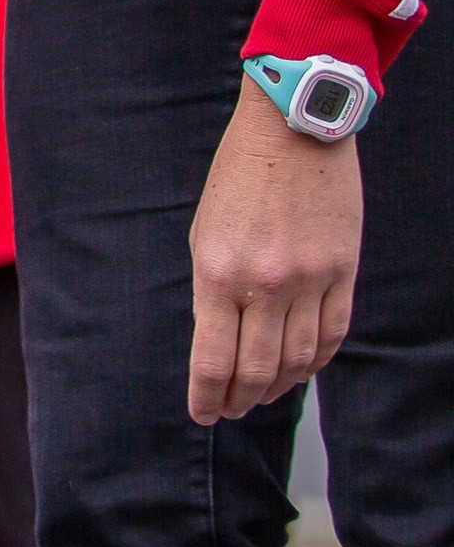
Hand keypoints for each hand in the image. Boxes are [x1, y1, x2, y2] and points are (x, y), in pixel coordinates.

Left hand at [188, 78, 361, 423]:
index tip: (202, 414)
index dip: (207, 396)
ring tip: (262, 396)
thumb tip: (221, 337)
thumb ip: (215, 289)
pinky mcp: (343, 273)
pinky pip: (332, 334)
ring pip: (298, 359)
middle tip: (231, 412)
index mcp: (217, 272)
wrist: (292, 132)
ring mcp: (310, 281)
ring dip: (278, 387)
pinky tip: (301, 370)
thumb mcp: (205, 233)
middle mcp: (265, 284)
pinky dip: (316, 361)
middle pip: (257, 369)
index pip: (213, 358)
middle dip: (241, 400)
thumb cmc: (237, 179)